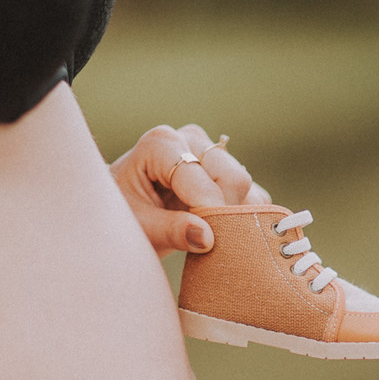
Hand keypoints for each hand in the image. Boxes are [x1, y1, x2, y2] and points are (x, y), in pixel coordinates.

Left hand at [110, 124, 271, 257]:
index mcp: (162, 143)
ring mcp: (213, 152)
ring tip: (209, 236)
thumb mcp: (139, 227)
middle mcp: (191, 138)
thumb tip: (208, 237)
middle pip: (234, 178)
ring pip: (249, 189)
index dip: (210, 214)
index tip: (206, 242)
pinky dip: (245, 218)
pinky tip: (221, 230)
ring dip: (236, 218)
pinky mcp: (230, 170)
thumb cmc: (123, 216)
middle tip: (206, 241)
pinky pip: (255, 197)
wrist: (124, 211)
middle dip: (225, 215)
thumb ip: (171, 230)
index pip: (203, 180)